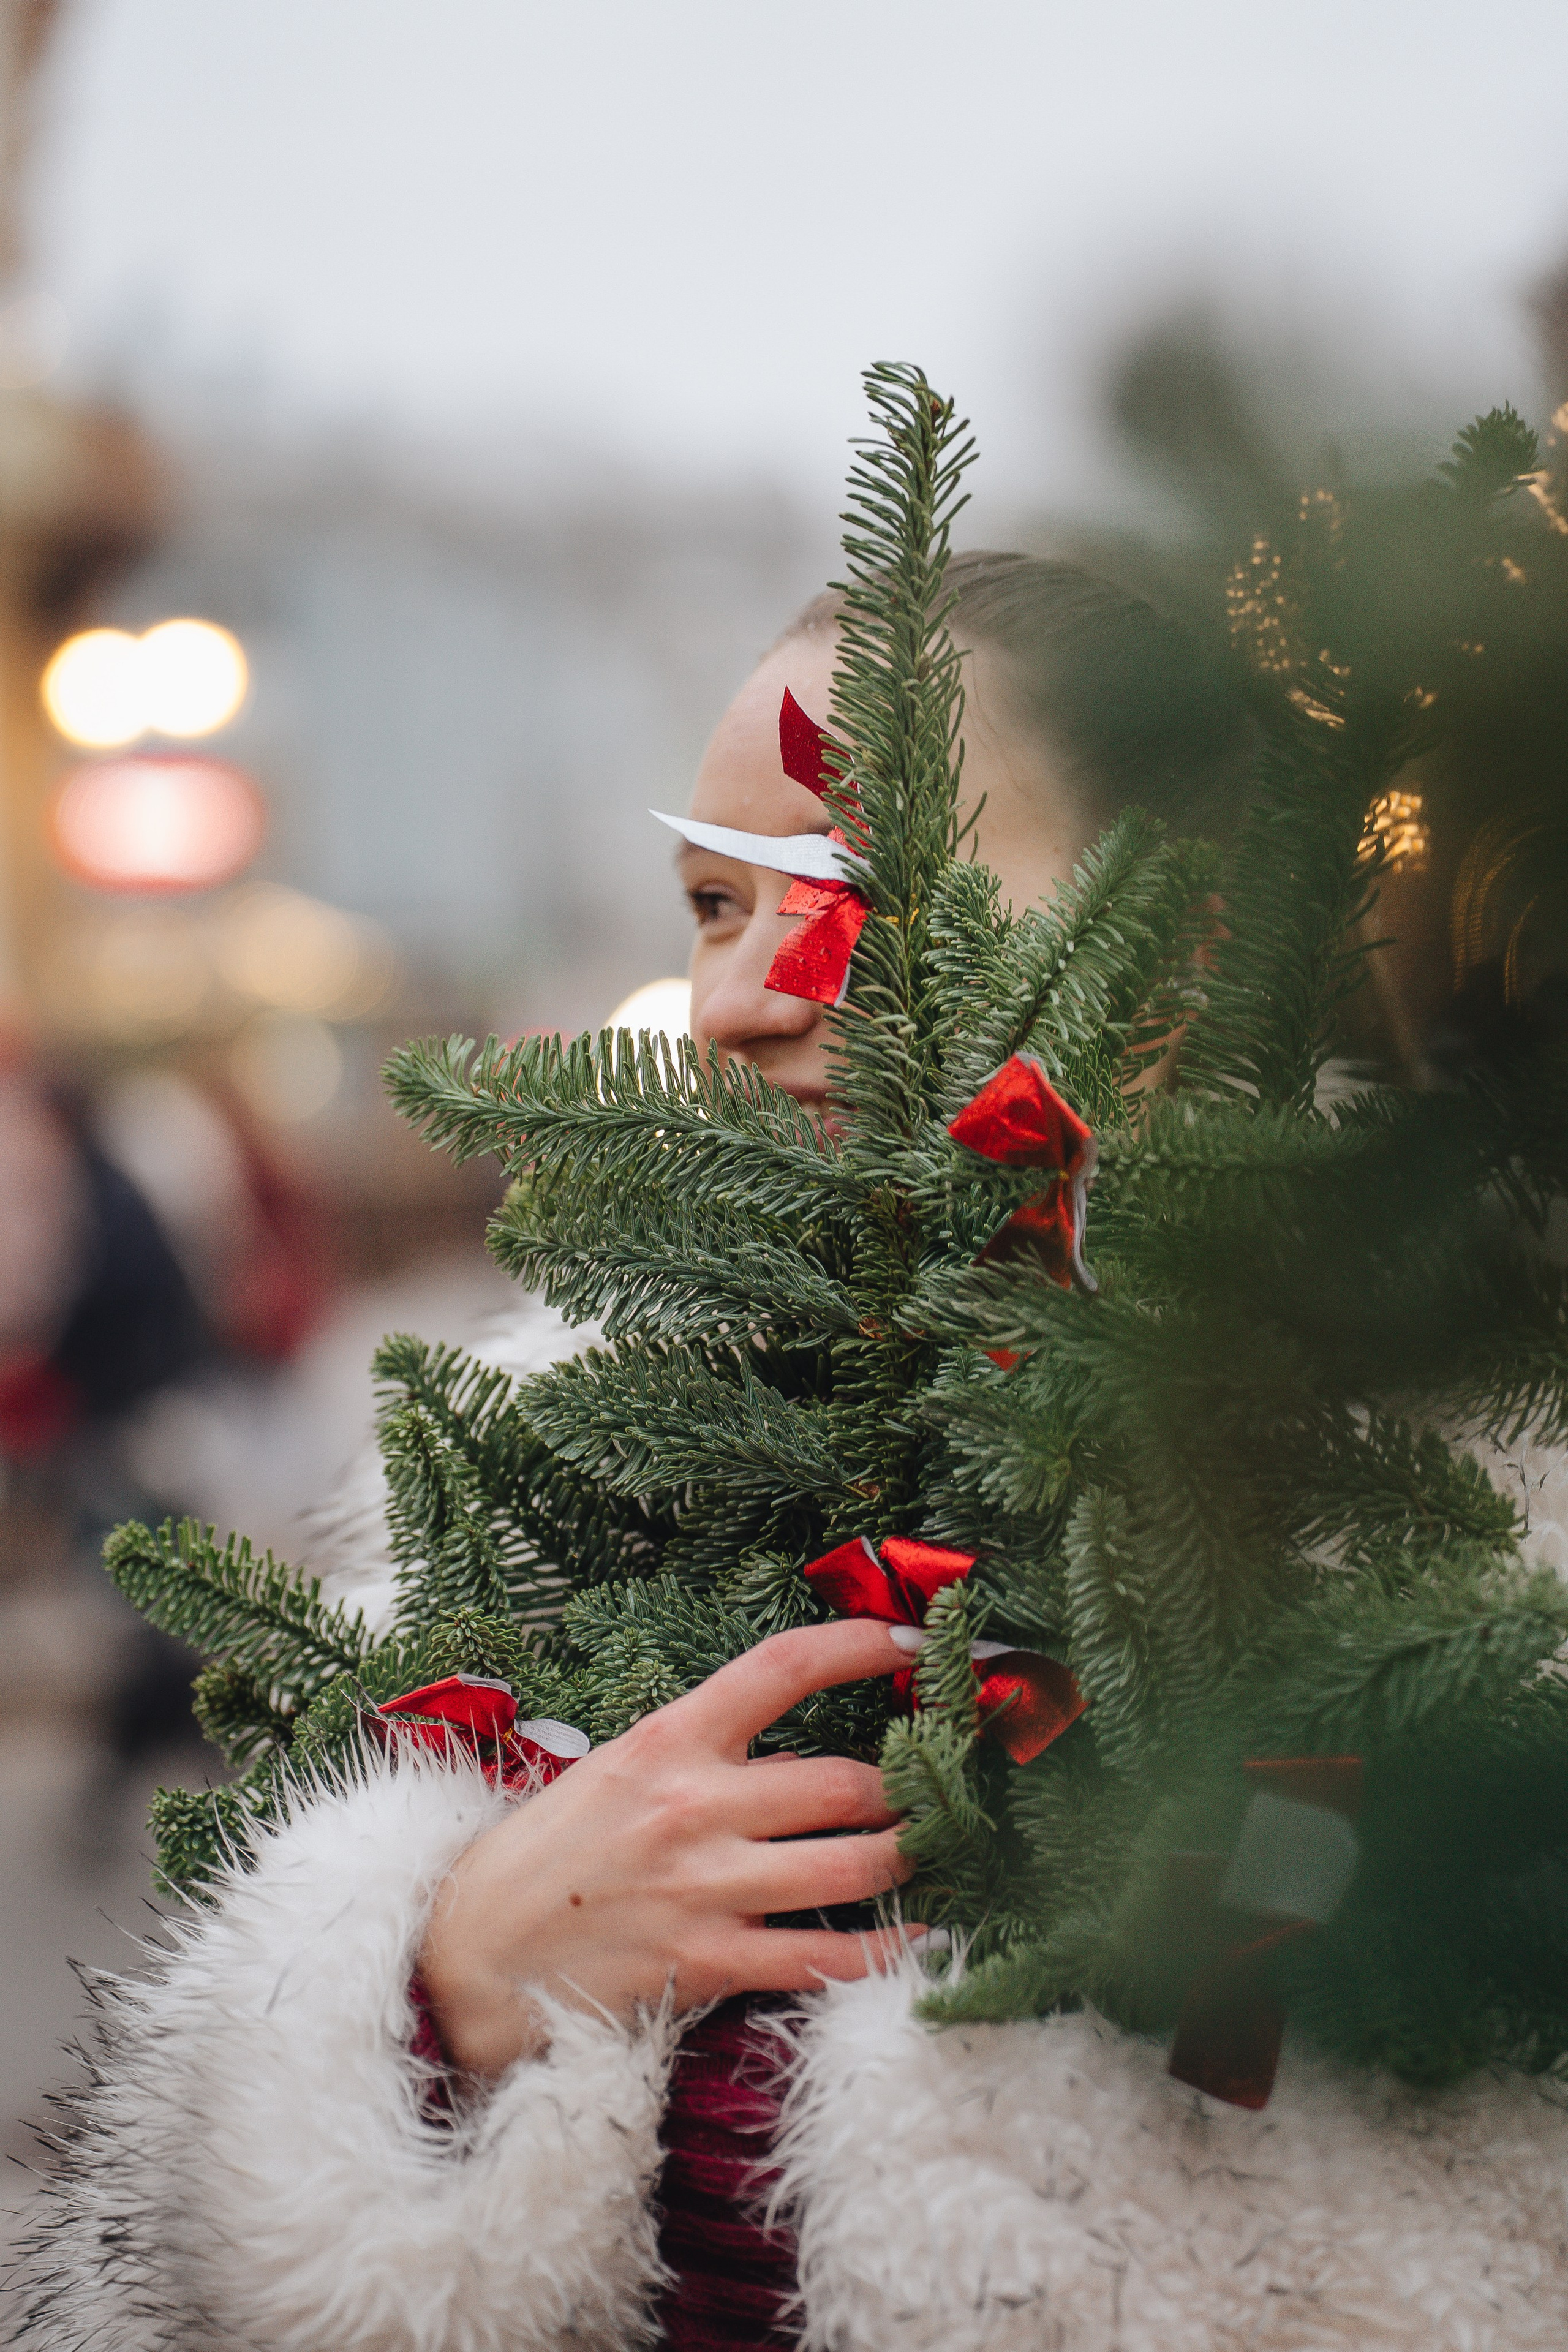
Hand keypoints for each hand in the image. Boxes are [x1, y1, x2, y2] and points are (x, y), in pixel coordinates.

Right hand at [418, 1620, 917, 2074]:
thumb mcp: (615, 1766)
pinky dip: (887, 1951)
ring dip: (910, 1859)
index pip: (782, 1668)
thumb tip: (789, 1722)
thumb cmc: (552, 1853)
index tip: (907, 1640)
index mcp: (669, 1740)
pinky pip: (827, 1958)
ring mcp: (705, 1887)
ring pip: (855, 1866)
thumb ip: (699, 1745)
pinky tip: (920, 1938)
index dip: (858, 1644)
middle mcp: (694, 1806)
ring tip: (936, 1849)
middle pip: (844, 1783)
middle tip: (939, 1782)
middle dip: (907, 1784)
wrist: (473, 1955)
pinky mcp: (709, 1962)